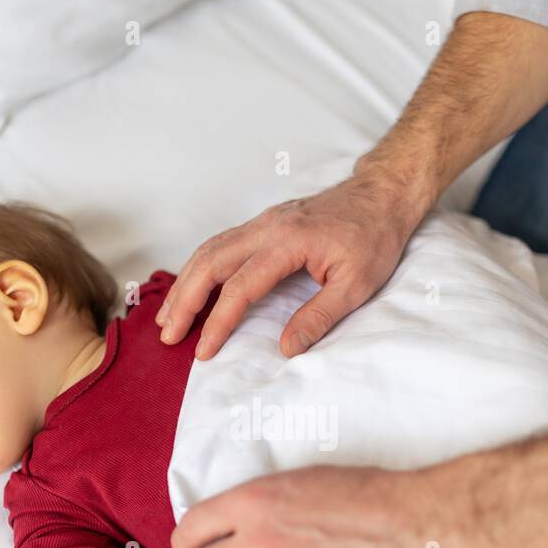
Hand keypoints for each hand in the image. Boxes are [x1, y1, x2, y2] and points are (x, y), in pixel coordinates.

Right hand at [156, 170, 429, 360]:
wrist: (381, 195)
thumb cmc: (374, 238)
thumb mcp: (357, 285)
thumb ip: (319, 317)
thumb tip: (286, 348)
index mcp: (289, 242)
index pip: (242, 287)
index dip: (219, 322)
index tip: (204, 351)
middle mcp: (267, 227)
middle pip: (210, 262)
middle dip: (184, 300)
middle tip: (167, 335)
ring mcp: (262, 222)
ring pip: (209, 250)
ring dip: (184, 283)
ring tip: (167, 317)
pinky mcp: (263, 224)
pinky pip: (220, 244)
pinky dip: (198, 268)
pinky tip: (190, 288)